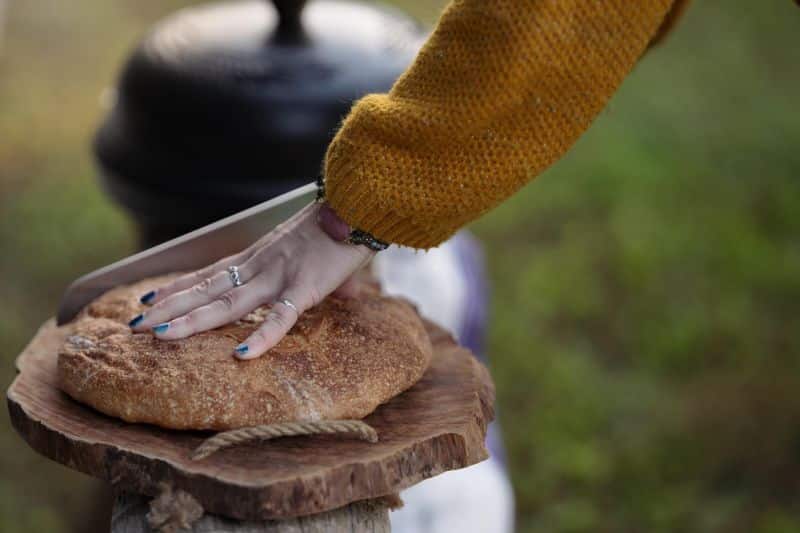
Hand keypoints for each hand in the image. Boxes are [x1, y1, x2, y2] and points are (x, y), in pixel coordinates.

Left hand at [129, 203, 373, 358]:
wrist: (359, 204)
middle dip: (170, 308)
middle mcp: (259, 265)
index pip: (209, 274)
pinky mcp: (305, 287)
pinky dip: (261, 336)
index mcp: (259, 257)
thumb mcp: (317, 251)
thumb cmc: (342, 226)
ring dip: (193, 320)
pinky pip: (281, 317)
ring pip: (228, 303)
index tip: (149, 299)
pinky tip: (241, 355)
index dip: (178, 288)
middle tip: (136, 325)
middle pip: (207, 290)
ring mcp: (279, 276)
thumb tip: (347, 295)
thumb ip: (323, 277)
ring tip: (160, 336)